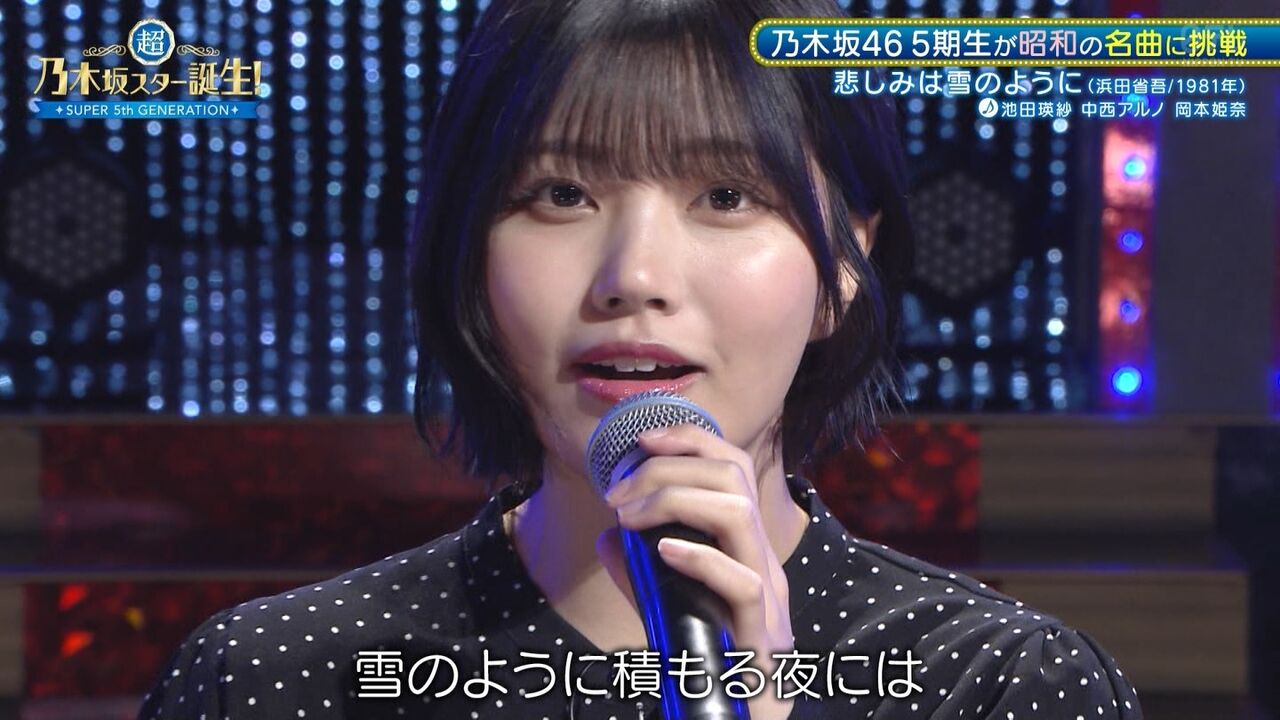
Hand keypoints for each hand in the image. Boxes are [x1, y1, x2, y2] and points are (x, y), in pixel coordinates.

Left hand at [594, 423, 795, 719]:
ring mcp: (768, 596)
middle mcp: (763, 560)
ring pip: (739, 514)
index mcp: (746, 546)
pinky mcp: (761, 636)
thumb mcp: (667, 603)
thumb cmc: (707, 661)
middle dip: (668, 469)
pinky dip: (700, 558)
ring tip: (629, 516)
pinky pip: (742, 583)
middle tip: (616, 493)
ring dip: (675, 501)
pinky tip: (663, 551)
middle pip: (733, 477)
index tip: (643, 439)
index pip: (733, 467)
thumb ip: (639, 571)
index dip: (692, 439)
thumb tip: (608, 536)